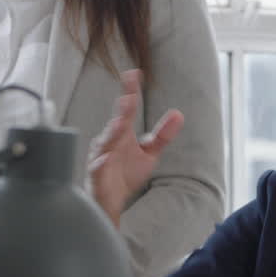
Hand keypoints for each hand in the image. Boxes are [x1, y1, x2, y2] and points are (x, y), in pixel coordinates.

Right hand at [87, 70, 184, 226]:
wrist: (109, 202)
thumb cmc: (124, 174)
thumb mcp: (148, 154)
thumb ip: (162, 136)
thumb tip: (179, 115)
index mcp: (121, 134)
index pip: (127, 110)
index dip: (130, 92)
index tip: (134, 74)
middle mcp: (109, 142)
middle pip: (117, 123)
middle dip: (123, 111)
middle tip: (130, 97)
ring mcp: (101, 158)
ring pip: (105, 143)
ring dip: (112, 133)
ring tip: (120, 123)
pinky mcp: (96, 175)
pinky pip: (97, 168)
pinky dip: (101, 163)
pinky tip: (106, 158)